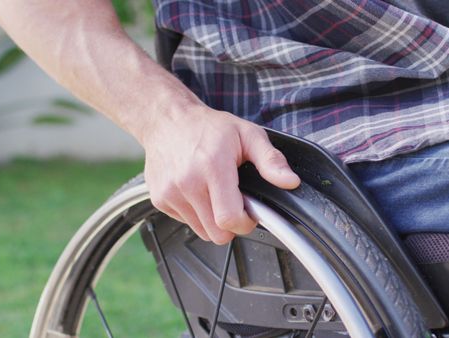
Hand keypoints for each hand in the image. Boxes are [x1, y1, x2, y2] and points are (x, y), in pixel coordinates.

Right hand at [141, 102, 300, 243]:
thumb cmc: (209, 127)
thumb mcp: (248, 135)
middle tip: (234, 202)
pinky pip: (186, 223)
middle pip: (217, 234)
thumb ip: (271, 160)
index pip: (230, 219)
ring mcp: (170, 193)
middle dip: (232, 225)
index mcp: (212, 167)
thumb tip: (290, 181)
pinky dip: (196, 214)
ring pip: (202, 232)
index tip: (250, 212)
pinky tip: (198, 192)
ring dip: (214, 220)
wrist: (168, 120)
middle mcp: (187, 182)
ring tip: (215, 193)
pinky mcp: (159, 199)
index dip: (246, 223)